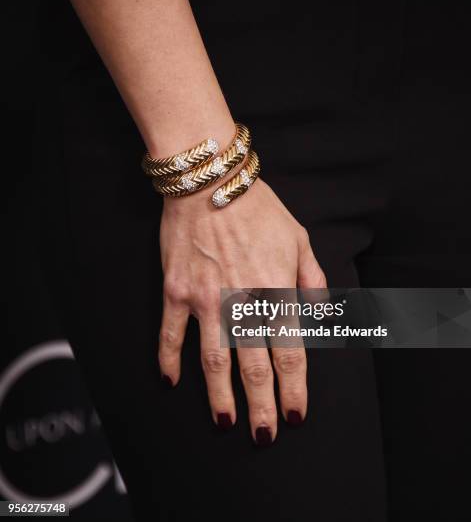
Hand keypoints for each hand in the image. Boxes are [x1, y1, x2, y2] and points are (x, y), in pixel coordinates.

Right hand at [158, 177, 325, 444]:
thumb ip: (313, 278)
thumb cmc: (258, 208)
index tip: (294, 415)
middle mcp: (243, 302)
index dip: (293, 389)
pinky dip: (169, 360)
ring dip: (220, 396)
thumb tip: (320, 311)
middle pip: (255, 366)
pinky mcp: (177, 291)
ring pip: (214, 360)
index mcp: (277, 291)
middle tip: (263, 436)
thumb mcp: (299, 237)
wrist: (210, 182)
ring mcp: (206, 300)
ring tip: (226, 422)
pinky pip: (171, 334)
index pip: (290, 353)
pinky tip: (171, 381)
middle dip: (261, 406)